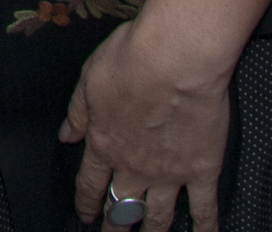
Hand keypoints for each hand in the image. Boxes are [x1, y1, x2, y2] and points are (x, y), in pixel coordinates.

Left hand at [62, 18, 236, 231]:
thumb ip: (78, 112)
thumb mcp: (90, 79)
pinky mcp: (201, 170)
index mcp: (104, 145)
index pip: (90, 185)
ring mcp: (169, 174)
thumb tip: (66, 136)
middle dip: (114, 226)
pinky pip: (204, 208)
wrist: (175, 58)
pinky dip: (205, 228)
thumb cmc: (131, 60)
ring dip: (152, 231)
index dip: (85, 204)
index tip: (85, 216)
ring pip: (158, 216)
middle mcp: (134, 167)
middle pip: (120, 207)